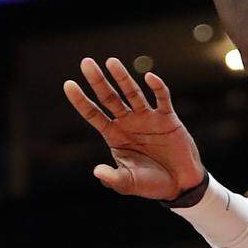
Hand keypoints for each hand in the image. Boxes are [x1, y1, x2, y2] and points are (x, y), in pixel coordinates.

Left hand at [64, 57, 204, 198]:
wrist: (180, 185)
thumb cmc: (151, 184)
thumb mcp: (129, 183)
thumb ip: (113, 178)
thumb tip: (96, 171)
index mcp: (115, 136)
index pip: (93, 114)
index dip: (80, 101)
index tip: (68, 84)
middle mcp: (128, 123)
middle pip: (109, 98)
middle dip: (97, 81)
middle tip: (85, 62)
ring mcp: (148, 118)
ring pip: (132, 93)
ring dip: (122, 78)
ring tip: (111, 61)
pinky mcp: (168, 118)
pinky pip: (162, 98)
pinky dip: (157, 87)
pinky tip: (149, 77)